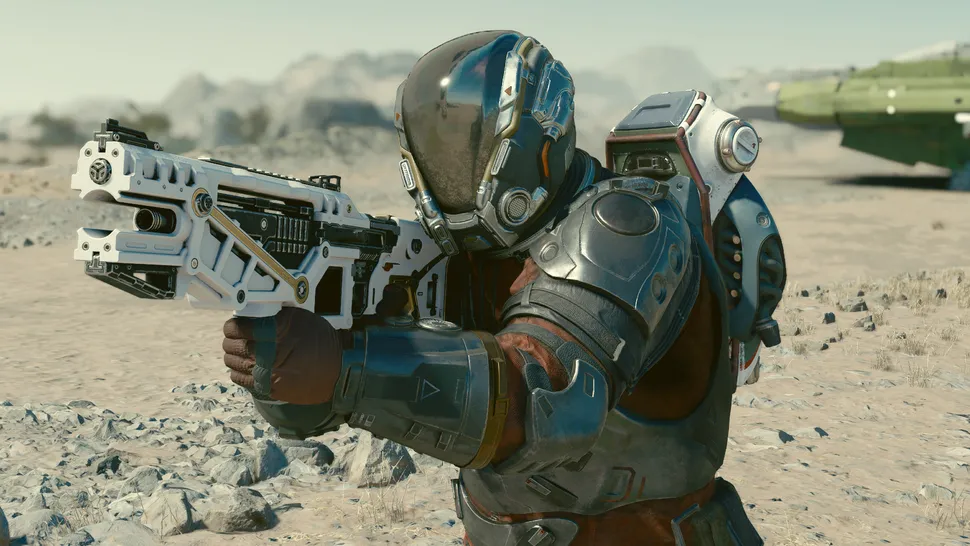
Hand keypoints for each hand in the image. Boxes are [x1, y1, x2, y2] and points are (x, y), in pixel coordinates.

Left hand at [222, 307, 342, 404]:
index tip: (235, 325)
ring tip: (242, 351)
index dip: (234, 326)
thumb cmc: (321, 342)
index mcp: (275, 332)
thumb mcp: (301, 319)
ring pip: (232, 362)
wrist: (338, 372)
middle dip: (232, 340)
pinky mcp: (267, 389)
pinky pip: (240, 378)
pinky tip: (247, 366)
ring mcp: (266, 373)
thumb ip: (274, 317)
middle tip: (237, 337)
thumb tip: (250, 316)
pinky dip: (239, 371)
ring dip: (234, 355)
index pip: (238, 328)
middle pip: (232, 345)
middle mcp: (268, 353)